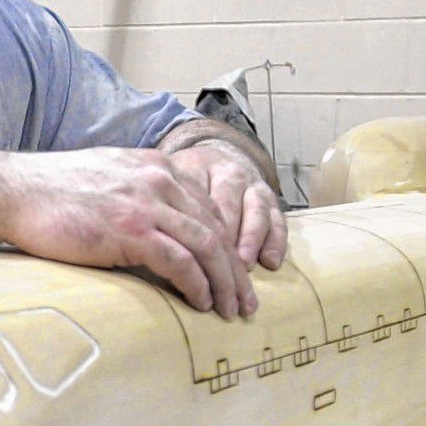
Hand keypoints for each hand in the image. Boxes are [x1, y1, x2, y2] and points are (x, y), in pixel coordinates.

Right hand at [0, 148, 255, 316]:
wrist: (14, 191)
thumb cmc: (52, 193)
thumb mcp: (108, 181)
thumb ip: (138, 195)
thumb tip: (154, 231)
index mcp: (157, 167)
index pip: (208, 208)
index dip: (228, 244)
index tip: (236, 274)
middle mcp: (159, 180)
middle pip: (216, 228)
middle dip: (235, 269)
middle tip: (246, 300)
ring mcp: (146, 202)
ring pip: (206, 245)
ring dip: (224, 282)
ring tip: (231, 309)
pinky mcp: (130, 228)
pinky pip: (179, 260)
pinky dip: (196, 283)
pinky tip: (201, 302)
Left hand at [163, 140, 287, 274]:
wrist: (213, 159)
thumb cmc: (181, 180)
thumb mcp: (166, 181)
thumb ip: (159, 203)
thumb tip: (147, 237)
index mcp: (203, 168)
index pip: (200, 199)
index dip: (196, 229)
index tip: (188, 255)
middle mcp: (233, 174)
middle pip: (230, 206)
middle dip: (224, 238)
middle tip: (217, 265)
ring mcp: (255, 186)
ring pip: (256, 212)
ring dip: (251, 240)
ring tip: (244, 265)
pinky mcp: (271, 201)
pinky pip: (278, 220)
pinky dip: (276, 241)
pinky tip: (271, 262)